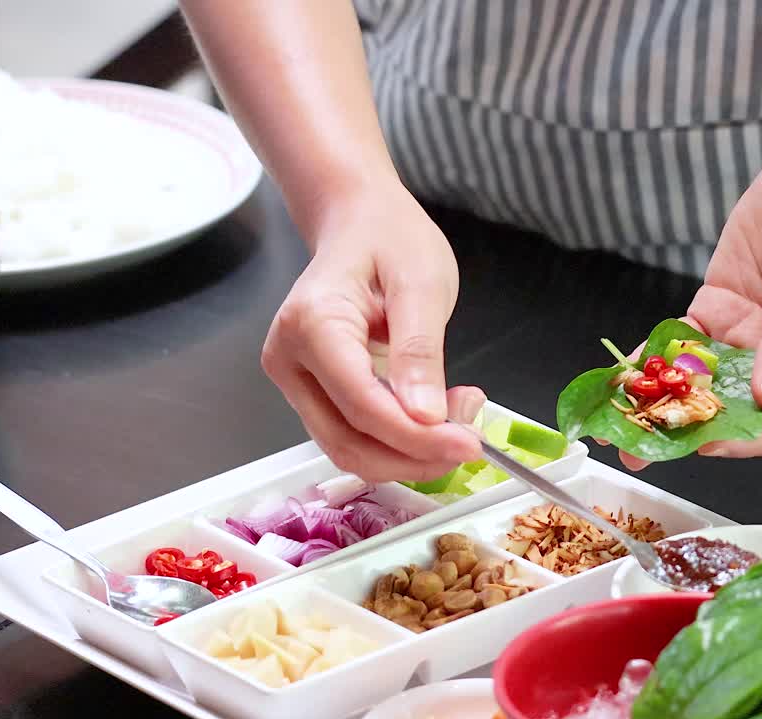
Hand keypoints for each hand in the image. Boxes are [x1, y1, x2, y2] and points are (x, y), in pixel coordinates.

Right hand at [261, 185, 482, 482]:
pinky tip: (434, 416)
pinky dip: (396, 439)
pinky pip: (351, 433)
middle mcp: (289, 358)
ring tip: (459, 419)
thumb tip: (426, 417)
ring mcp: (293, 377)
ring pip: (348, 448)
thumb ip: (420, 350)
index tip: (471, 443)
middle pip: (349, 441)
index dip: (418, 438)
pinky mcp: (309, 389)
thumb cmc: (390, 237)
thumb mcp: (421, 283)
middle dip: (415, 455)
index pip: (363, 406)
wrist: (360, 220)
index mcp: (312, 324)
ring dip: (408, 453)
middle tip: (472, 437)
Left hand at [621, 150, 761, 467]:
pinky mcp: (723, 311)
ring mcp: (754, 335)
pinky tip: (625, 378)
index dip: (752, 439)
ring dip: (669, 405)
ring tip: (618, 425)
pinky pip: (689, 346)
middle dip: (695, 432)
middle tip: (642, 448)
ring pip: (710, 385)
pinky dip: (659, 362)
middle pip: (744, 411)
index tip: (709, 442)